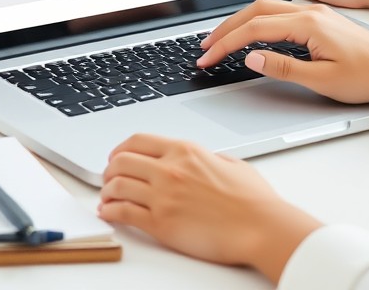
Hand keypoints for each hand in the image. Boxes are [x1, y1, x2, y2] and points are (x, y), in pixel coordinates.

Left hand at [98, 133, 321, 281]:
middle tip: (108, 178)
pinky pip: (122, 213)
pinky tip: (109, 212)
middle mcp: (170, 169)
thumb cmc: (253, 200)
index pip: (137, 140)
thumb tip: (195, 162)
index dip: (120, 149)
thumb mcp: (230, 163)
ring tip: (108, 197)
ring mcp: (163, 197)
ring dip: (106, 191)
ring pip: (116, 186)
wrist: (261, 227)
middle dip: (109, 170)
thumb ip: (206, 158)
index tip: (117, 157)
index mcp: (186, 151)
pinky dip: (110, 212)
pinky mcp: (161, 224)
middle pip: (121, 161)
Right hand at [196, 0, 368, 102]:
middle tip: (204, 47)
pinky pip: (279, 13)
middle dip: (225, 28)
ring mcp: (315, 12)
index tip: (208, 58)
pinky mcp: (319, 18)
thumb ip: (283, 67)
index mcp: (308, 24)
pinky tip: (250, 34)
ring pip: (266, 8)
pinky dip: (257, 21)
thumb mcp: (323, 80)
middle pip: (255, 10)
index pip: (254, 30)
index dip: (226, 44)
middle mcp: (309, 11)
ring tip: (220, 40)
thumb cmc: (368, 76)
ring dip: (240, 22)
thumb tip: (251, 57)